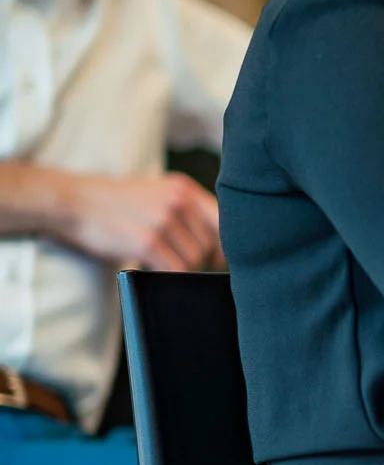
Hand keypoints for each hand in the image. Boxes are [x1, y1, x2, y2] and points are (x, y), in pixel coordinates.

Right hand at [60, 172, 221, 271]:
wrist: (76, 202)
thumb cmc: (119, 204)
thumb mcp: (158, 193)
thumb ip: (189, 211)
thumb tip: (222, 248)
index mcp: (185, 188)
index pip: (225, 221)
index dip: (224, 245)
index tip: (216, 258)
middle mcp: (178, 200)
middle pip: (211, 246)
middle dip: (201, 261)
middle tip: (179, 262)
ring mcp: (163, 220)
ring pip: (196, 261)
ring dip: (183, 269)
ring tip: (162, 262)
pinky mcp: (148, 241)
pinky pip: (177, 270)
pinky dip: (170, 276)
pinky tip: (154, 268)